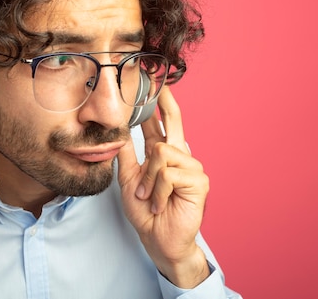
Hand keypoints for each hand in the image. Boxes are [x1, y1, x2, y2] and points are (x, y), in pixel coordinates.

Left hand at [117, 87, 209, 287]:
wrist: (158, 239)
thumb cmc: (146, 211)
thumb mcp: (129, 179)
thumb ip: (126, 155)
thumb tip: (118, 131)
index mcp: (165, 154)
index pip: (162, 122)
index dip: (157, 102)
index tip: (151, 82)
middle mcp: (181, 156)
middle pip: (174, 120)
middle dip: (163, 100)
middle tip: (154, 79)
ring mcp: (192, 167)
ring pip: (160, 152)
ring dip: (147, 180)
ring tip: (148, 197)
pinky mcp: (199, 181)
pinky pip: (168, 172)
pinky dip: (157, 191)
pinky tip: (160, 204)